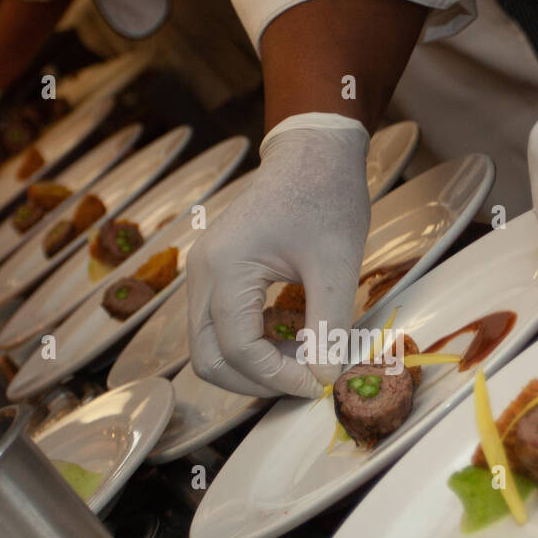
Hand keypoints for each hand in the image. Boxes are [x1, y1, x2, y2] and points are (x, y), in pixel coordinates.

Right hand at [187, 113, 370, 398]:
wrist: (311, 154)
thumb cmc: (326, 196)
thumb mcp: (336, 264)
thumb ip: (329, 325)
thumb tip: (325, 377)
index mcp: (226, 266)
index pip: (238, 348)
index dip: (277, 377)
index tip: (317, 384)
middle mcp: (201, 273)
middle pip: (208, 358)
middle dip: (256, 382)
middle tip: (305, 381)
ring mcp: (201, 274)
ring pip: (209, 348)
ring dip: (252, 368)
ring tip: (301, 360)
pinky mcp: (213, 276)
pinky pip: (218, 329)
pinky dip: (250, 348)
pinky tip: (289, 342)